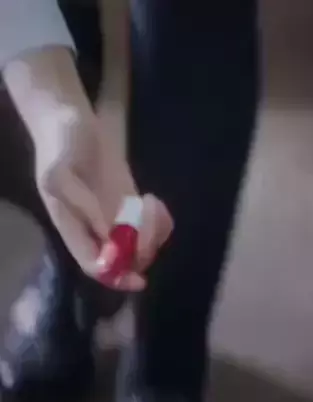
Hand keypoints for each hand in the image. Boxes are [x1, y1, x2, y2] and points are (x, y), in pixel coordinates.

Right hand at [35, 112, 172, 290]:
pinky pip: (149, 224)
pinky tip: (154, 200)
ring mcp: (114, 216)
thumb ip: (84, 204)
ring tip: (150, 202)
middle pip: (123, 259)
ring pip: (140, 243)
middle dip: (142, 250)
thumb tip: (110, 234)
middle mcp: (95, 228)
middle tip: (149, 219)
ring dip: (153, 233)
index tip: (139, 279)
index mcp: (72, 227)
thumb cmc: (61, 142)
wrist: (72, 120)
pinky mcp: (129, 202)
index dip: (116, 277)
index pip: (94, 265)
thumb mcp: (62, 172)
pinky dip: (159, 220)